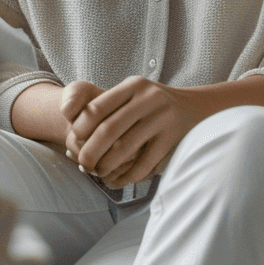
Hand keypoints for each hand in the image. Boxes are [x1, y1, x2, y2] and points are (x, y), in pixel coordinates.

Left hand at [62, 77, 200, 187]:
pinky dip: (128, 175)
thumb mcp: (133, 92)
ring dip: (106, 165)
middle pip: (109, 129)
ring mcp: (162, 119)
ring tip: (98, 172)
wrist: (195, 109)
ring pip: (125, 149)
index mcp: (134, 85)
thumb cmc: (151, 103)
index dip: (81, 127)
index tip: (75, 140)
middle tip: (83, 163)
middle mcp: (149, 99)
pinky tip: (119, 179)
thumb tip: (68, 115)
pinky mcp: (172, 139)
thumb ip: (106, 103)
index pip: (98, 107)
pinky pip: (145, 163)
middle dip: (90, 151)